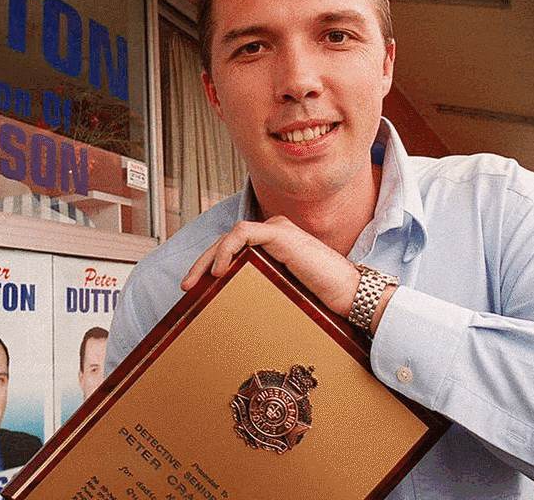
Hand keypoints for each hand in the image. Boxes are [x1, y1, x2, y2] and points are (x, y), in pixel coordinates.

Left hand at [180, 216, 362, 318]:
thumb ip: (259, 286)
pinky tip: (219, 270)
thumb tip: (231, 304)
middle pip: (226, 241)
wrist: (348, 294)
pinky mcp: (280, 233)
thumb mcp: (280, 290)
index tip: (193, 288)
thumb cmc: (320, 296)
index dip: (208, 263)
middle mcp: (273, 231)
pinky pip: (243, 234)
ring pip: (230, 235)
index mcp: (273, 243)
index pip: (232, 247)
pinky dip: (227, 249)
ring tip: (196, 282)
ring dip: (208, 257)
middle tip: (185, 286)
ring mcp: (277, 229)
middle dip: (201, 262)